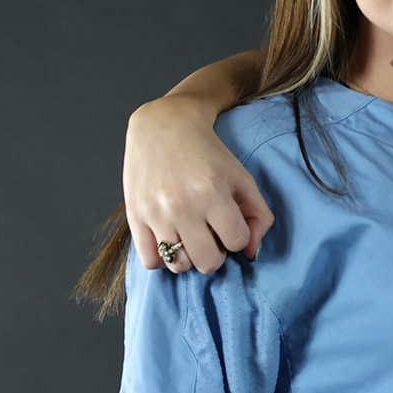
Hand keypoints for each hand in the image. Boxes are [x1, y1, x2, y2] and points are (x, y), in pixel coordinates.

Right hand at [124, 96, 272, 273]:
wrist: (162, 126)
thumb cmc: (207, 153)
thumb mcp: (242, 177)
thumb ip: (258, 215)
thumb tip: (251, 254)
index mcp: (212, 192)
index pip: (236, 242)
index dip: (237, 236)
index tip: (229, 223)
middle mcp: (182, 206)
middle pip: (208, 262)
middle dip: (215, 253)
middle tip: (210, 234)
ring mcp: (155, 213)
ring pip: (178, 265)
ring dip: (188, 257)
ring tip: (189, 237)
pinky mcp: (134, 216)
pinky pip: (150, 261)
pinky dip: (162, 258)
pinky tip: (169, 239)